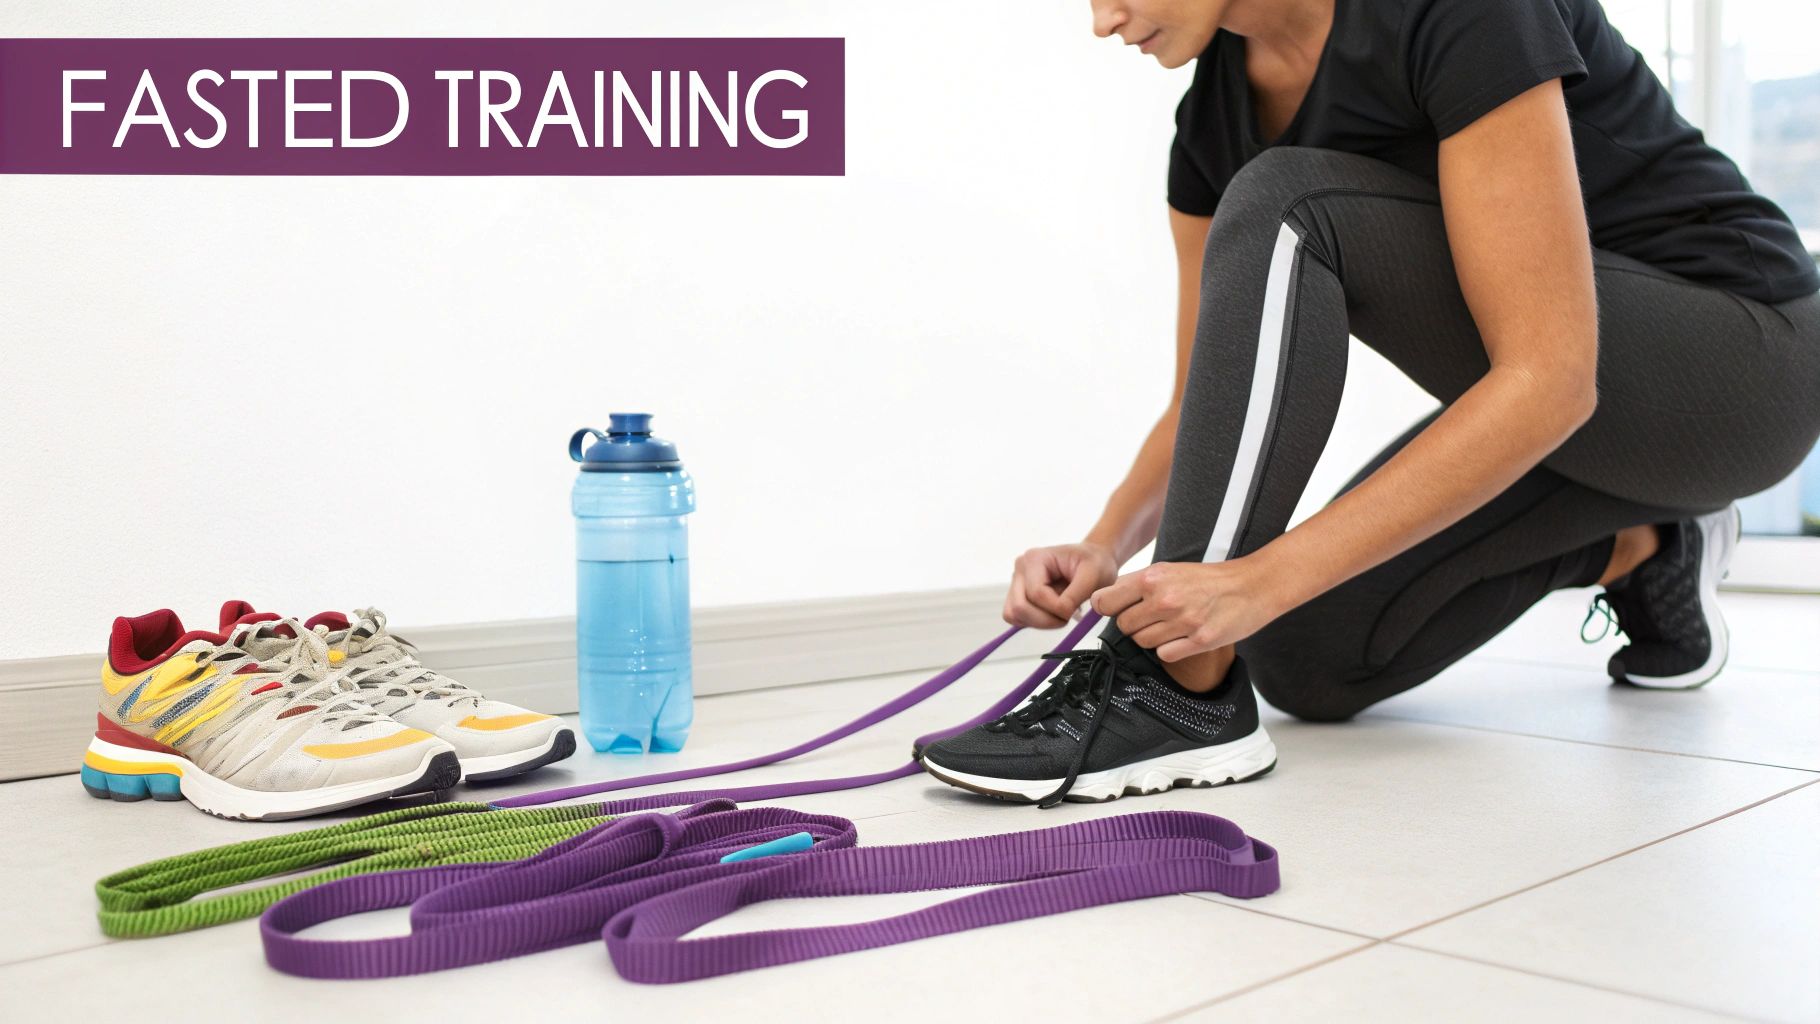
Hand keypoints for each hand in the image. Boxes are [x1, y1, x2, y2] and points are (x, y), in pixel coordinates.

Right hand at [1004, 542, 1120, 628]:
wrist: (1092, 562)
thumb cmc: (1094, 564)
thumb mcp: (1093, 575)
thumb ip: (1076, 595)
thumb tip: (1061, 612)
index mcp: (1035, 558)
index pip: (1036, 594)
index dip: (1056, 609)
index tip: (1075, 610)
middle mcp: (1020, 569)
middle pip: (1020, 607)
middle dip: (1045, 620)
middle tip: (1067, 616)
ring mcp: (1016, 583)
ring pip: (1015, 615)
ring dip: (1040, 622)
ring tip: (1061, 614)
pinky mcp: (1018, 597)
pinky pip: (1017, 619)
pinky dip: (1035, 623)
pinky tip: (1053, 614)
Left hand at [1090, 557, 1290, 661]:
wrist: (1252, 586)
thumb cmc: (1208, 579)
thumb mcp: (1170, 570)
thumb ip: (1139, 584)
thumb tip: (1106, 601)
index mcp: (1153, 578)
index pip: (1105, 602)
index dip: (1108, 609)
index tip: (1116, 611)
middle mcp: (1164, 599)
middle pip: (1124, 626)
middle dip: (1133, 625)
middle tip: (1152, 618)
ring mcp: (1183, 621)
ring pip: (1142, 642)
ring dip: (1152, 637)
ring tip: (1171, 625)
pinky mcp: (1200, 641)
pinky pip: (1165, 654)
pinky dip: (1170, 649)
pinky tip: (1183, 637)